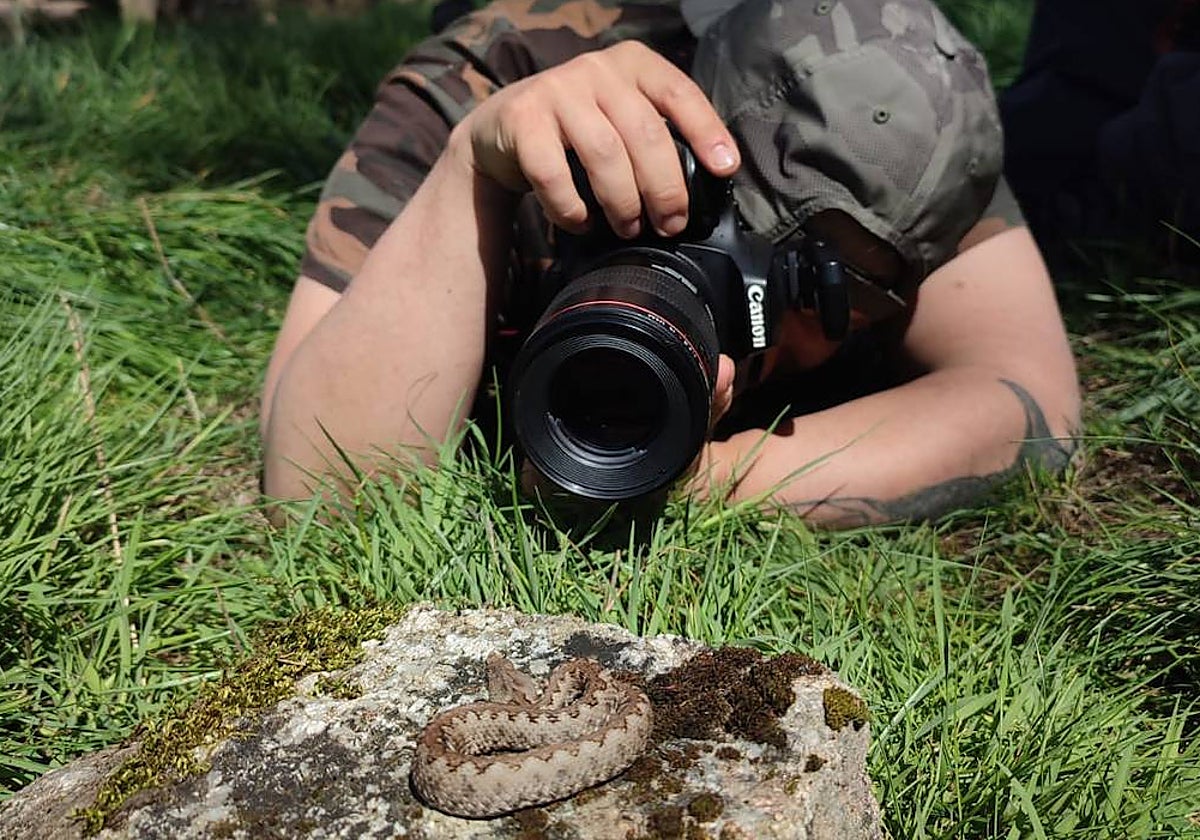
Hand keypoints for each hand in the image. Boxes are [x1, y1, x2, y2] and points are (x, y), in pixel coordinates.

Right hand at [450, 40, 739, 238]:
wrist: (502, 129)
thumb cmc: (576, 131)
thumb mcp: (620, 118)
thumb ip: (655, 135)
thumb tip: (704, 183)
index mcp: (633, 65)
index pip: (679, 93)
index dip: (706, 131)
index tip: (726, 169)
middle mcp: (597, 69)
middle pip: (646, 133)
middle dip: (665, 188)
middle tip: (670, 224)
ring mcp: (557, 90)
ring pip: (604, 154)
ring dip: (622, 202)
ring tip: (628, 228)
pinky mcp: (523, 119)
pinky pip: (554, 174)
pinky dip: (571, 208)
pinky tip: (580, 222)